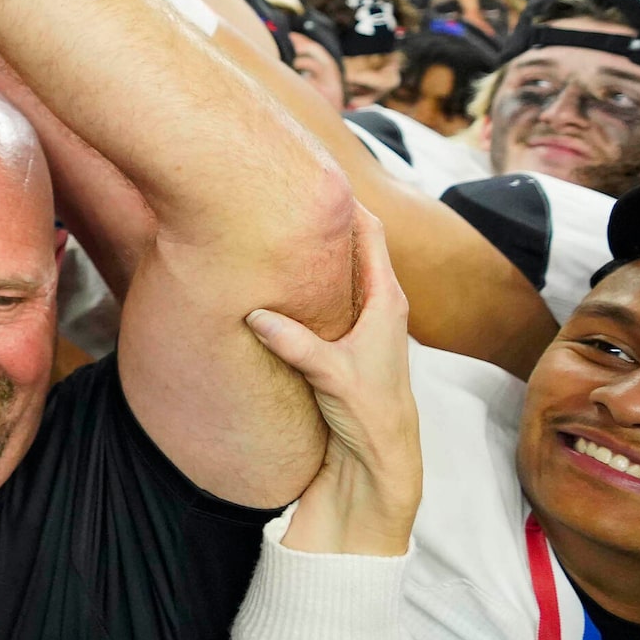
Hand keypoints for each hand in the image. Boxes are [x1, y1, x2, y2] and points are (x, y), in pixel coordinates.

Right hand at [248, 207, 422, 556]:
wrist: (382, 465)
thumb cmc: (371, 418)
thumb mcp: (333, 377)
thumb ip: (296, 343)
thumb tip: (253, 313)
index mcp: (387, 300)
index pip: (369, 231)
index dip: (342, 201)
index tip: (308, 174)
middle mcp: (378, 302)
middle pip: (350, 240)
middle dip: (320, 215)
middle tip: (280, 187)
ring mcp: (362, 319)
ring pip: (336, 266)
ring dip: (311, 245)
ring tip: (273, 219)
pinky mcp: (345, 338)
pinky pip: (325, 290)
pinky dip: (303, 275)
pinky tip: (273, 272)